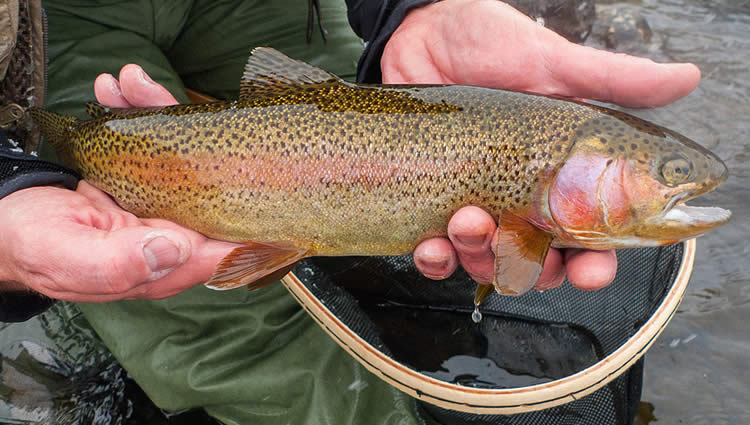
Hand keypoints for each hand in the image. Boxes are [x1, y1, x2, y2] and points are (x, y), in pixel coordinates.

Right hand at [0, 65, 239, 301]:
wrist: (6, 225)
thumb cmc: (36, 249)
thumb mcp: (71, 260)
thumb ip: (121, 264)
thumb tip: (177, 249)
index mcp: (166, 265)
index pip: (225, 246)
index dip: (247, 216)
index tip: (258, 175)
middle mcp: (171, 234)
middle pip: (209, 190)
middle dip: (200, 143)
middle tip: (164, 100)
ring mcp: (157, 205)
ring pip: (181, 158)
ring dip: (159, 114)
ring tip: (131, 83)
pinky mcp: (140, 179)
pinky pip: (151, 144)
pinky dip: (136, 113)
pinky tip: (120, 88)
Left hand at [389, 0, 700, 289]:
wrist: (424, 31)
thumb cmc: (491, 46)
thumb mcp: (553, 64)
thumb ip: (614, 82)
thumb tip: (685, 78)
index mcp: (557, 177)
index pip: (586, 238)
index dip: (592, 264)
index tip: (588, 269)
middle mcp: (517, 199)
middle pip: (535, 264)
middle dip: (528, 269)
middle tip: (517, 244)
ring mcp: (473, 204)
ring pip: (483, 264)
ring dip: (477, 258)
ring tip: (468, 220)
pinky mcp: (430, 203)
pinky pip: (433, 255)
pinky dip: (433, 261)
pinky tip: (431, 245)